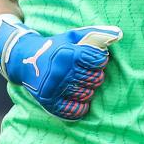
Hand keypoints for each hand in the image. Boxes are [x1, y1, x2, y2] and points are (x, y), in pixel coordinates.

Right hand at [0, 20, 122, 119]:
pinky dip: (80, 108)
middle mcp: (62, 70)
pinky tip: (79, 99)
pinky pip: (73, 110)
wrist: (24, 59)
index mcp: (69, 53)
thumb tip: (119, 33)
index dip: (101, 60)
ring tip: (82, 83)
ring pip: (87, 94)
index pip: (98, 60)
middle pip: (95, 79)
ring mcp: (55, 87)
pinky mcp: (48, 101)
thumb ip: (96, 34)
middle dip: (96, 76)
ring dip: (89, 90)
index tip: (96, 60)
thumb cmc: (55, 46)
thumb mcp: (73, 36)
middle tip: (89, 73)